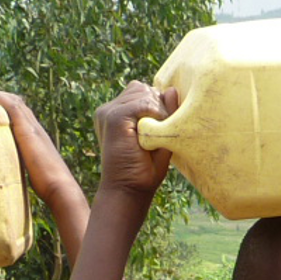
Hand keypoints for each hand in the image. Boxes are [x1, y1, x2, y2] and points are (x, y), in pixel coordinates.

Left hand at [0, 90, 83, 211]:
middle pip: (17, 104)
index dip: (5, 109)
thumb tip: (9, 177)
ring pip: (14, 102)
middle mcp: (35, 128)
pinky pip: (12, 107)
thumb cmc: (47, 186)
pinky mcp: (27, 131)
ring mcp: (32, 128)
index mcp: (36, 138)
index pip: (21, 116)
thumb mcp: (30, 173)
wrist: (59, 187)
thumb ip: (21, 168)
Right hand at [94, 81, 176, 197]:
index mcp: (117, 113)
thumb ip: (167, 112)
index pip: (143, 91)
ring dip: (156, 112)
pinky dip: (154, 115)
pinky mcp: (113, 117)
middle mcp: (110, 110)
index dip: (157, 106)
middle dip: (157, 106)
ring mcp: (108, 112)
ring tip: (151, 138)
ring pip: (143, 92)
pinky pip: (142, 102)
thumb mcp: (161, 136)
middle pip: (143, 88)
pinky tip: (150, 134)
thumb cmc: (144, 171)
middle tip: (155, 136)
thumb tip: (172, 89)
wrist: (128, 191)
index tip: (156, 133)